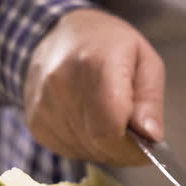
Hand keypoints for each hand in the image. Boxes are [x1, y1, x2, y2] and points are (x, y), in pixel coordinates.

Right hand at [23, 8, 164, 165]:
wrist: (59, 34)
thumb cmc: (109, 44)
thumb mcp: (146, 60)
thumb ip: (151, 101)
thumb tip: (151, 137)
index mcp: (96, 64)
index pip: (110, 129)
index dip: (133, 147)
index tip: (148, 146)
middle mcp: (62, 86)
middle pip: (99, 144)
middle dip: (123, 149)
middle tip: (135, 133)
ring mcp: (43, 105)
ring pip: (84, 151)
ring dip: (105, 148)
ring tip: (110, 119)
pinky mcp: (34, 121)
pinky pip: (67, 150)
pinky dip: (85, 145)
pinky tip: (90, 122)